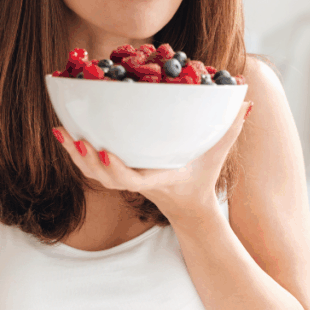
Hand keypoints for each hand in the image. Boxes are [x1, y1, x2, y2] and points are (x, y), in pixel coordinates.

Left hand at [52, 100, 253, 219]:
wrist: (189, 205)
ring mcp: (125, 179)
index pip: (132, 179)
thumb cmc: (203, 177)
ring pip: (93, 173)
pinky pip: (92, 166)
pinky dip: (76, 151)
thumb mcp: (219, 154)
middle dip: (88, 160)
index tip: (106, 153)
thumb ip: (232, 129)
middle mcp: (137, 181)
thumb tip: (247, 103)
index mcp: (157, 179)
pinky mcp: (117, 173)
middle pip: (105, 177)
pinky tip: (65, 132)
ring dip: (75, 155)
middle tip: (74, 139)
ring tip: (62, 132)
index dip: (116, 169)